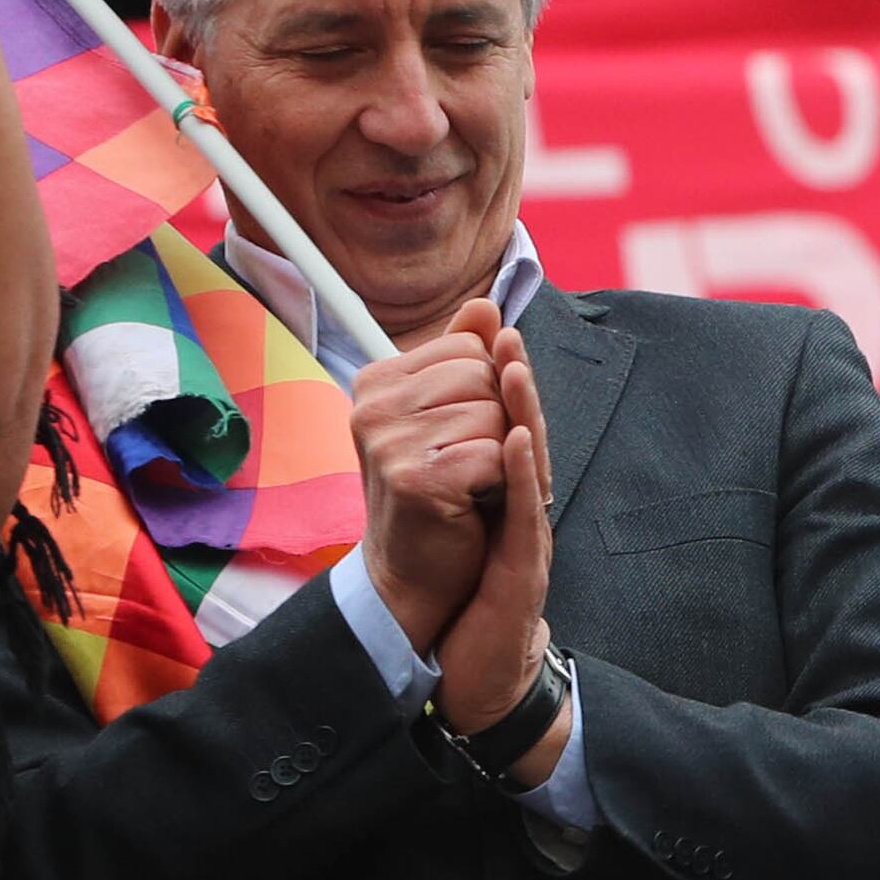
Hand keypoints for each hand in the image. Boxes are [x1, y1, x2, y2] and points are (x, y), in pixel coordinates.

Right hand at [349, 304, 509, 651]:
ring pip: (497, 413)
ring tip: (477, 483)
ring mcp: (389, 440)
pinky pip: (498, 452)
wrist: (413, 573)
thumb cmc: (439, 492)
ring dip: (505, 454)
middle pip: (488, 375)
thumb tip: (486, 306)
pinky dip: (503, 480)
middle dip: (503, 419)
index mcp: (378, 381)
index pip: (471, 347)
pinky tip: (476, 501)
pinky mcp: (415, 477)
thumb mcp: (448, 417)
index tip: (473, 429)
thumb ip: (465, 360)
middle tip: (481, 463)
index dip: (493, 389)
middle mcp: (374, 405)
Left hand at [430, 322, 560, 778]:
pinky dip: (519, 474)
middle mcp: (524, 511)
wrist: (478, 672)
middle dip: (516, 379)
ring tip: (511, 365)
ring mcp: (528, 539)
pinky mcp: (523, 571)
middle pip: (526, 433)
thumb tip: (441, 430)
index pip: (507, 425)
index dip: (500, 378)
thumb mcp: (458, 527)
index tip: (487, 332)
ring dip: (525, 411)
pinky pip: (525, 515)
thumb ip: (456, 476)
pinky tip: (509, 439)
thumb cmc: (469, 600)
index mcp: (506, 498)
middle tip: (505, 331)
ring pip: (530, 466)